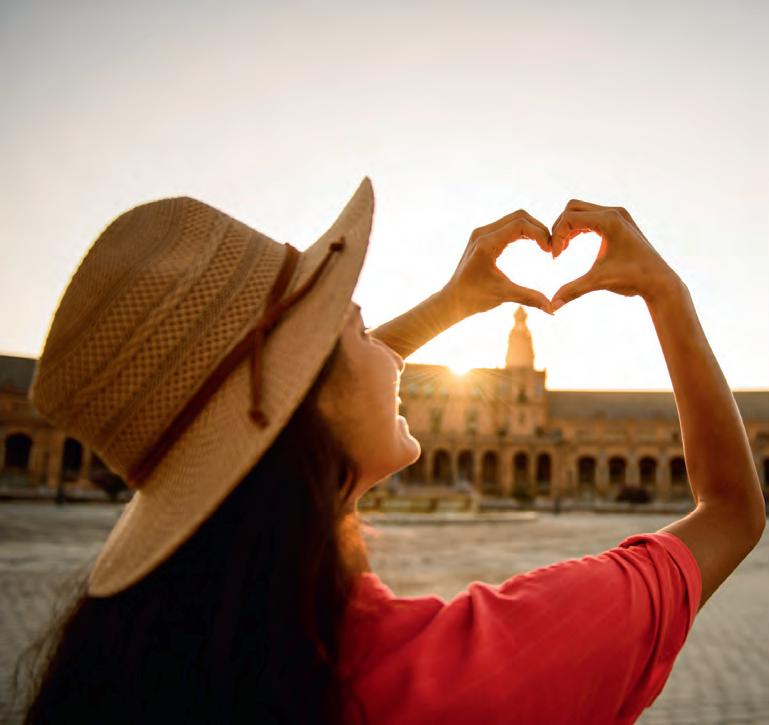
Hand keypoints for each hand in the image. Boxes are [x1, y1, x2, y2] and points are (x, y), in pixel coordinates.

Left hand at [442, 209, 553, 318]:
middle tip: (551, 247)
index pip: (520, 225)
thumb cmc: (474, 298)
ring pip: (514, 219)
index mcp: (486, 244)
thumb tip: (553, 309)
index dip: (540, 234)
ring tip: (545, 246)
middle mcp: (482, 233)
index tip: (550, 251)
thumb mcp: (503, 295)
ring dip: (532, 229)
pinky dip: (523, 231)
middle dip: (539, 229)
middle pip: (519, 217)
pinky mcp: (483, 237)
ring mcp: (481, 233)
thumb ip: (529, 298)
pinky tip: (533, 244)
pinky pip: (507, 225)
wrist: (453, 299)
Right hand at [550, 199, 679, 308]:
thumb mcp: (598, 282)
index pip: (569, 217)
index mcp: (609, 220)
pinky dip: (578, 228)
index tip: (556, 258)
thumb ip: (572, 290)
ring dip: (568, 228)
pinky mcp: (619, 221)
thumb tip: (552, 306)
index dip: (557, 237)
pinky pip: (591, 216)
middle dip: (560, 229)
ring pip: (581, 210)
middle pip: (572, 208)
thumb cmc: (632, 279)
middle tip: (557, 252)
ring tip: (563, 250)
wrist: (659, 281)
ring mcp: (618, 215)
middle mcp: (614, 212)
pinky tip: (573, 245)